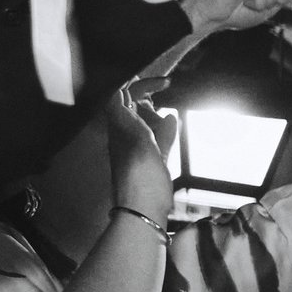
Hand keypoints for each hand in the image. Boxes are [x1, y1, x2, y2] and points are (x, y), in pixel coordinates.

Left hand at [105, 83, 177, 221]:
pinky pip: (155, 136)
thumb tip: (155, 108)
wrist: (142, 209)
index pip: (125, 94)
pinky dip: (164, 128)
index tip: (167, 82)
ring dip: (156, 112)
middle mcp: (125, 132)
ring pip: (145, 119)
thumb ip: (139, 120)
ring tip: (167, 111)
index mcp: (120, 126)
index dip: (143, 84)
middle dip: (149, 96)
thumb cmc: (140, 177)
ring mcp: (138, 146)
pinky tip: (172, 125)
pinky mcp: (149, 159)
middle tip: (167, 89)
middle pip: (133, 105)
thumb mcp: (140, 143)